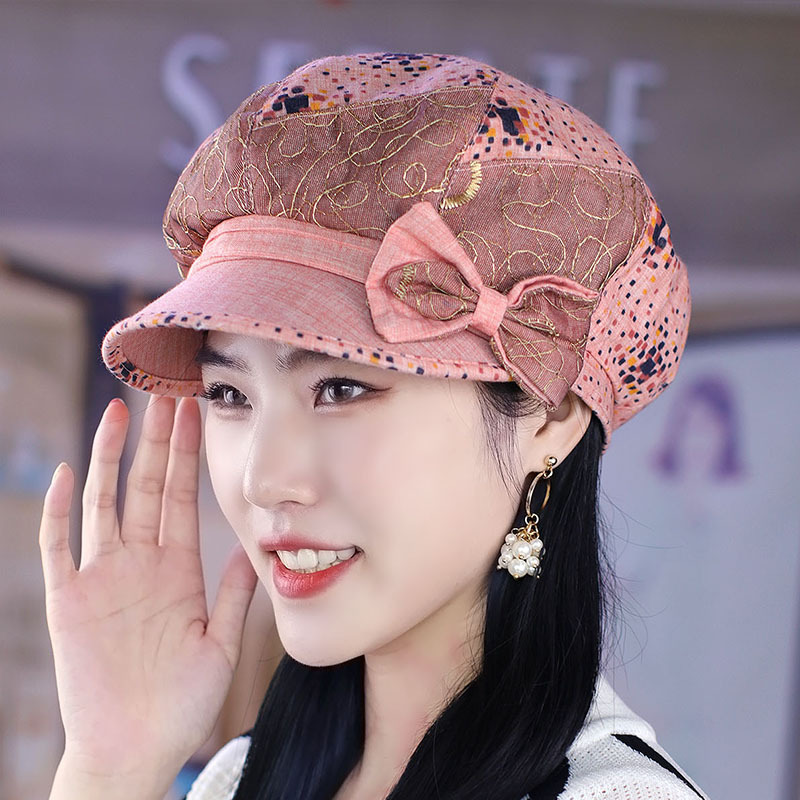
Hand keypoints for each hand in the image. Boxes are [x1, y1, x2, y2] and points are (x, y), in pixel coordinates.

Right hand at [39, 395, 257, 780]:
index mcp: (176, 568)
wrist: (137, 751)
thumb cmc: (181, 702)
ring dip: (112, 458)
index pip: (182, 497)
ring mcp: (102, 578)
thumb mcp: (220, 640)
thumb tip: (257, 547)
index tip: (198, 412)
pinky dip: (61, 510)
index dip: (188, 455)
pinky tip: (72, 473)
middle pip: (146, 487)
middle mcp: (139, 564)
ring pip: (105, 504)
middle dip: (157, 441)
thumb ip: (235, 593)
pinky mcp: (68, 602)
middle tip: (166, 392)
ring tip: (121, 412)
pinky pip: (60, 547)